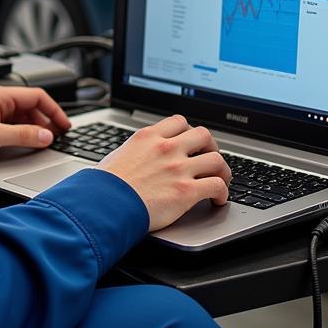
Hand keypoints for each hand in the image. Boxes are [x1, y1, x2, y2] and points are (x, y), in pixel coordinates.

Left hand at [0, 83, 71, 163]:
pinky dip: (22, 130)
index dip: (54, 110)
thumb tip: (46, 135)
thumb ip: (23, 135)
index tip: (64, 125)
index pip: (36, 96)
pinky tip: (26, 141)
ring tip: (44, 140)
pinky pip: (11, 121)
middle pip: (30, 105)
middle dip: (46, 120)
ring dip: (34, 126)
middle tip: (57, 136)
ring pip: (21, 114)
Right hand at [98, 115, 230, 231]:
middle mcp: (166, 148)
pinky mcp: (186, 191)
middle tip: (209, 158)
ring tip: (221, 179)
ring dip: (222, 171)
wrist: (105, 205)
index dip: (189, 132)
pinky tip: (218, 199)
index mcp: (149, 137)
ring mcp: (178, 168)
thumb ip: (138, 151)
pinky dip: (223, 192)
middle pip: (204, 135)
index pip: (179, 122)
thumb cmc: (106, 185)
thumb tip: (140, 157)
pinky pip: (217, 185)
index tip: (191, 142)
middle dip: (211, 147)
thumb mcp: (120, 154)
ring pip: (216, 159)